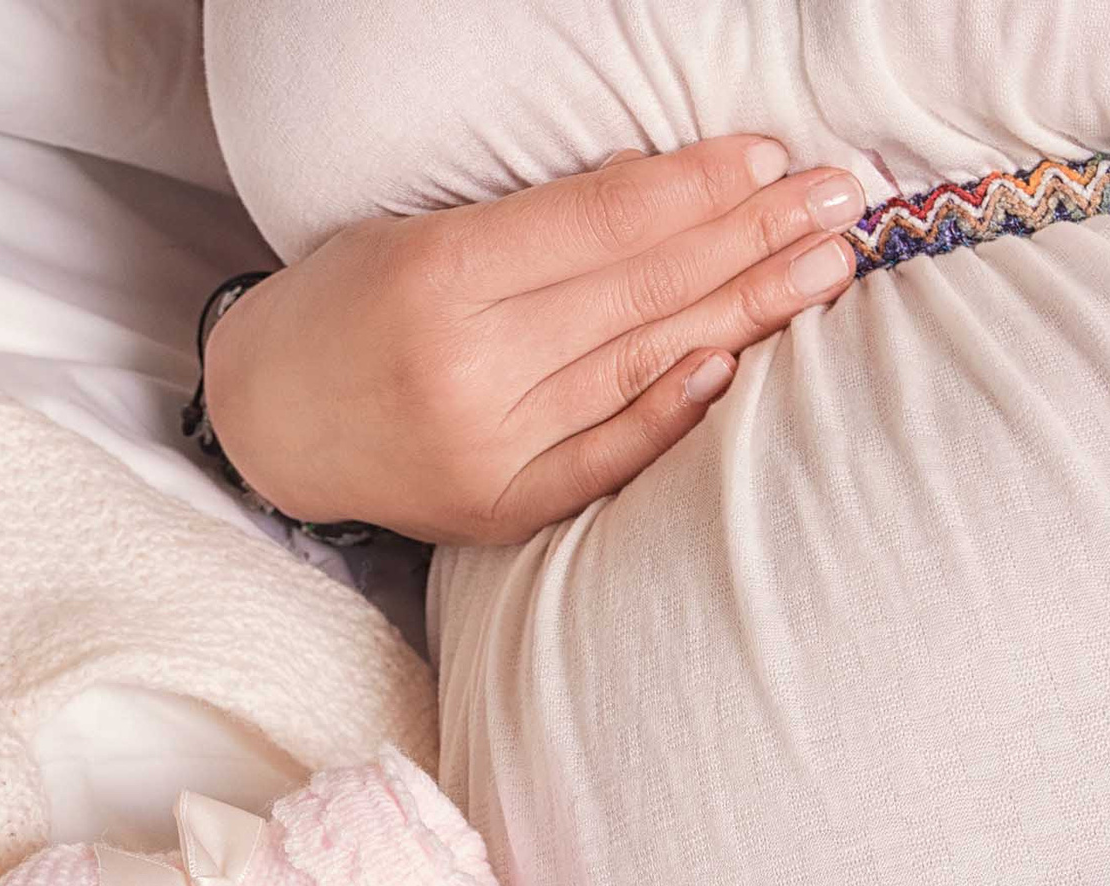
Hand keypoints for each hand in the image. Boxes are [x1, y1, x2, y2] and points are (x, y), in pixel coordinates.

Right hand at [203, 136, 862, 544]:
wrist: (268, 426)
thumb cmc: (348, 308)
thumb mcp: (417, 234)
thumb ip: (537, 228)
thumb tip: (673, 196)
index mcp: (439, 274)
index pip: (603, 222)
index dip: (698, 186)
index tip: (773, 155)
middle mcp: (469, 364)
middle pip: (640, 288)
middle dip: (753, 236)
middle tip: (841, 201)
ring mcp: (491, 445)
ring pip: (642, 362)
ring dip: (748, 311)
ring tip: (826, 268)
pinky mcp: (504, 506)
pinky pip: (610, 453)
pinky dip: (675, 406)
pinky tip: (737, 361)